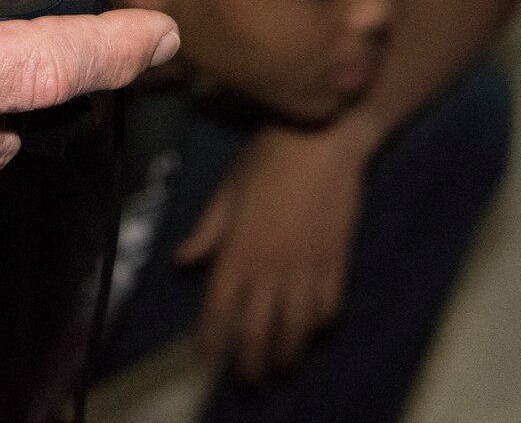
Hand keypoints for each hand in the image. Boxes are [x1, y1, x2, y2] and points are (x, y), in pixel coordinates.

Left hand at [175, 123, 371, 382]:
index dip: (210, 336)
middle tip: (249, 382)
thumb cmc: (266, 158)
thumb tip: (183, 260)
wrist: (321, 139)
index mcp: (237, 251)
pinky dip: (320, 325)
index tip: (204, 357)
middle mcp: (270, 268)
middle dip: (251, 362)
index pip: (219, 306)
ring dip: (289, 353)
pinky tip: (314, 331)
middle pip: (258, 329)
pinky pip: (329, 306)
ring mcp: (306, 268)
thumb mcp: (227, 191)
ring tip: (283, 368)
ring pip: (297, 327)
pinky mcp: (336, 261)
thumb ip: (208, 231)